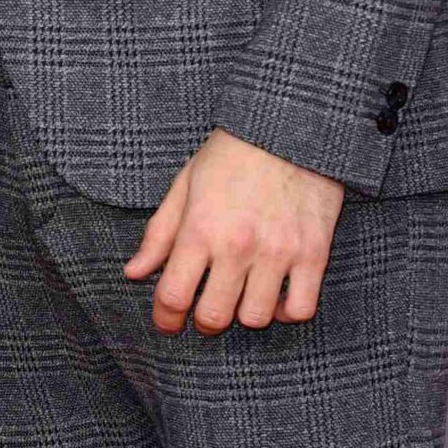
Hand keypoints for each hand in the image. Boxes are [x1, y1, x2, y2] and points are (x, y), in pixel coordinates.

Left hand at [122, 129, 344, 336]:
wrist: (289, 125)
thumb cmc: (231, 153)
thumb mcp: (185, 185)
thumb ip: (159, 233)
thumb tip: (133, 272)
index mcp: (200, 228)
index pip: (173, 295)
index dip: (165, 317)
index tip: (167, 322)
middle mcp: (237, 245)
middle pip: (213, 316)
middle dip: (203, 322)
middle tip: (204, 312)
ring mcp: (278, 252)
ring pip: (255, 318)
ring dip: (243, 314)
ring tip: (241, 297)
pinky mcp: (313, 254)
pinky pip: (300, 309)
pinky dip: (285, 311)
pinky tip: (275, 295)